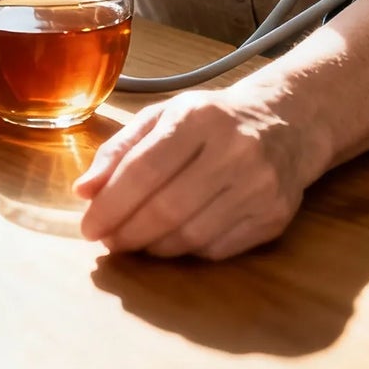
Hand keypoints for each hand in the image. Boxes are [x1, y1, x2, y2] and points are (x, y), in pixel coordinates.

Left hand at [72, 85, 312, 259]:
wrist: (284, 123)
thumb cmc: (211, 120)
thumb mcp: (164, 117)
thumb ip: (120, 149)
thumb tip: (83, 191)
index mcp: (198, 116)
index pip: (144, 169)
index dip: (111, 204)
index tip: (89, 226)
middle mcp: (234, 149)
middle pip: (167, 208)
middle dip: (128, 232)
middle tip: (108, 242)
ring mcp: (258, 185)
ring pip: (191, 236)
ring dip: (153, 247)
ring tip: (135, 241)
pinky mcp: (274, 216)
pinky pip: (216, 249)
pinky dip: (186, 252)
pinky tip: (172, 240)